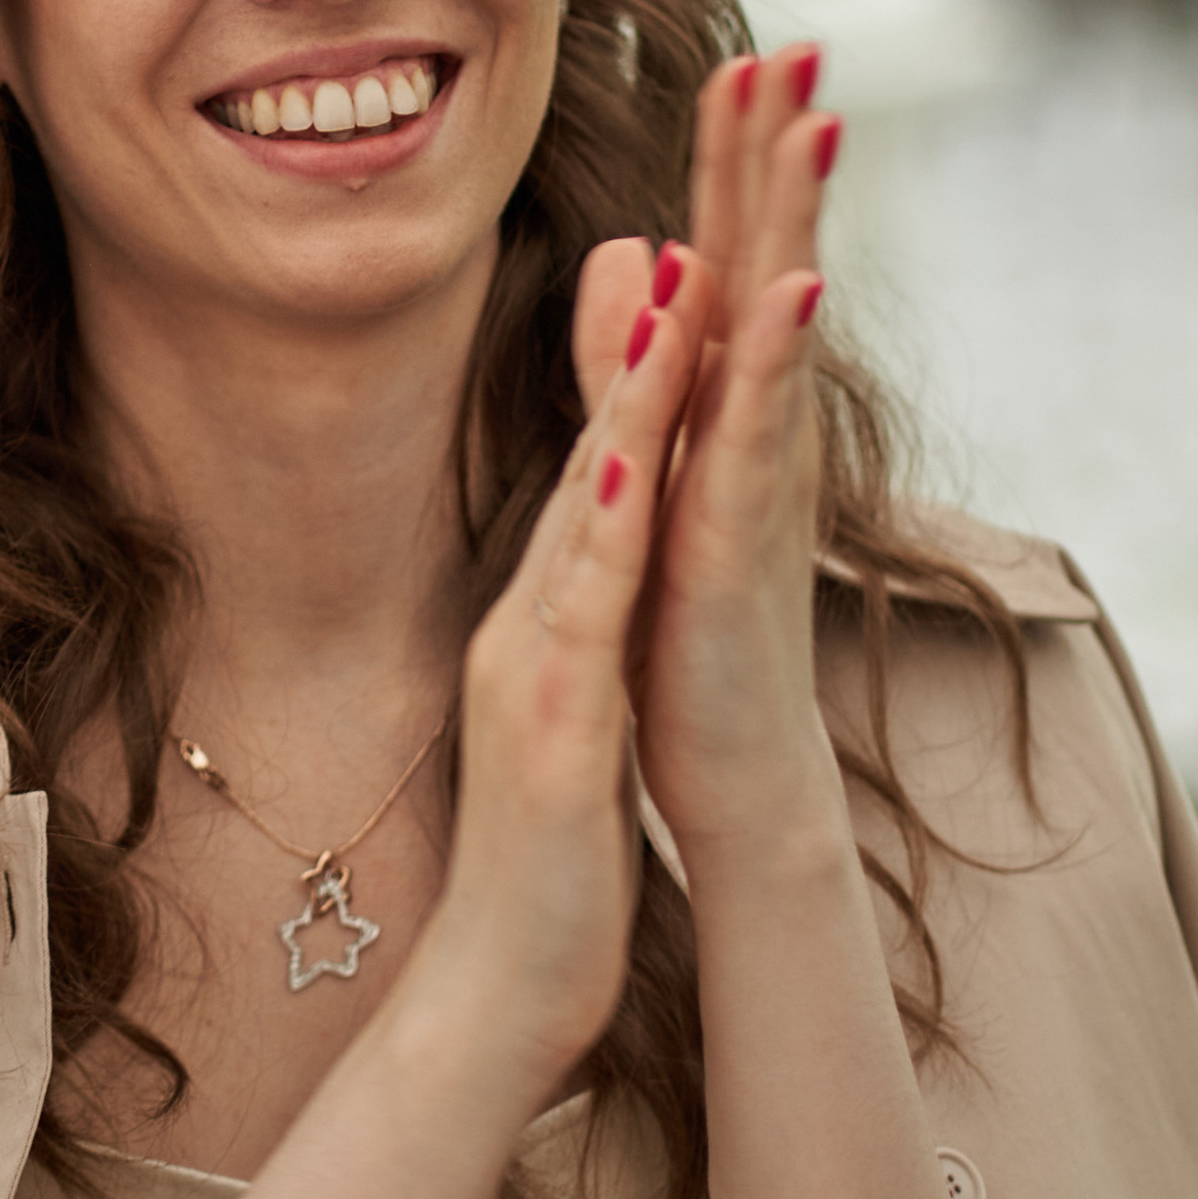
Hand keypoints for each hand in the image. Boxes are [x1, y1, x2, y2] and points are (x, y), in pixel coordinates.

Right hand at [418, 285, 700, 1089]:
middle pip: (596, 450)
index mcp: (554, 612)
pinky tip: (637, 466)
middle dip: (645, 331)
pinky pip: (582, 619)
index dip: (653, 355)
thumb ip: (592, 617)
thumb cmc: (552, 855)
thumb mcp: (579, 707)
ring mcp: (538, 669)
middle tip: (684, 206)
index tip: (696, 239)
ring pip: (589, 511)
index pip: (611, 460)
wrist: (501, 992)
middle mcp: (537, 619)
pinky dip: (607, 536)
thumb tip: (616, 545)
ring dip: (631, 399)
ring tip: (674, 289)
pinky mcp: (557, 733)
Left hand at [573, 45, 839, 858]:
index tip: (743, 51)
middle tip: (804, 42)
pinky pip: (763, 429)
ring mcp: (759, 471)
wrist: (734, 762)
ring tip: (817, 122)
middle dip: (782, 149)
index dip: (734, 155)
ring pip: (781, 322)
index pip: (731, 249)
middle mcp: (758, 418)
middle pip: (770, 256)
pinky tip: (796, 284)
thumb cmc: (694, 623)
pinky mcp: (743, 534)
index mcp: (727, 398)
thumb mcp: (657, 463)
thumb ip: (639, 359)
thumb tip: (643, 248)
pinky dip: (778, 355)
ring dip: (798, 219)